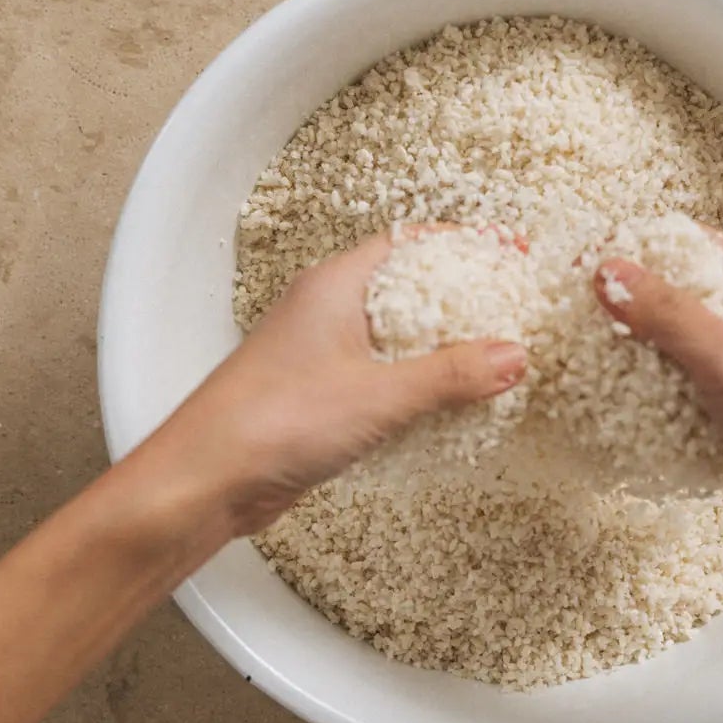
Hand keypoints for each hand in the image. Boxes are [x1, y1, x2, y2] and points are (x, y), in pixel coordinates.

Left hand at [148, 231, 526, 535]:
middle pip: (410, 290)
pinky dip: (420, 389)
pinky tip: (453, 412)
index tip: (510, 255)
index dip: (465, 245)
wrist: (206, 479)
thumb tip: (513, 355)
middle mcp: (328, 312)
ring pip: (398, 339)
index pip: (412, 243)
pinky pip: (384, 380)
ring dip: (444, 350)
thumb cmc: (272, 421)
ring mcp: (323, 356)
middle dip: (464, 301)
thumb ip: (450, 375)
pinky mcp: (322, 399)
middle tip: (516, 312)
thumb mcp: (378, 395)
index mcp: (336, 286)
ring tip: (499, 362)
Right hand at [594, 236, 722, 559]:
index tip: (583, 262)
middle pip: (674, 306)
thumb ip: (667, 314)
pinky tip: (612, 423)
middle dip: (624, 314)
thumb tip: (608, 270)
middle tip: (569, 322)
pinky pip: (678, 412)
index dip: (638, 249)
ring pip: (671, 363)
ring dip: (632, 370)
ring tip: (578, 372)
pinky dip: (648, 416)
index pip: (691, 248)